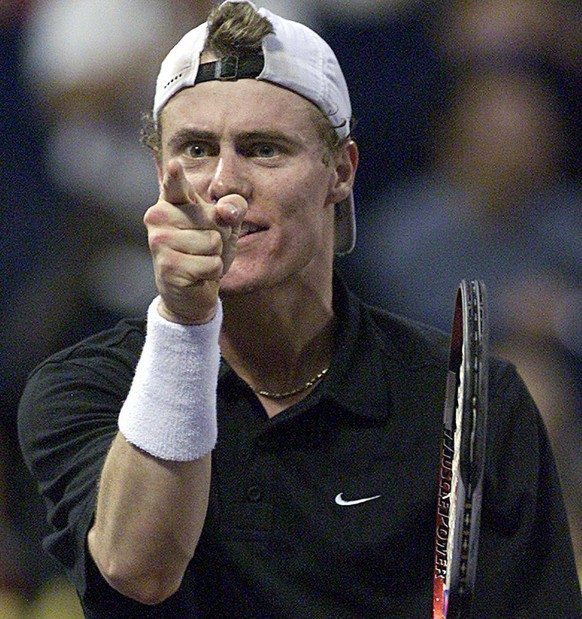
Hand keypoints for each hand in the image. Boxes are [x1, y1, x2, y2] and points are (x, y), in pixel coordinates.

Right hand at [144, 159, 246, 323]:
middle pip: (213, 219)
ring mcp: (160, 241)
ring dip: (216, 256)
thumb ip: (233, 208)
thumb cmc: (207, 250)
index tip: (174, 164)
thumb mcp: (227, 225)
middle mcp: (159, 216)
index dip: (175, 175)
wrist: (192, 289)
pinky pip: (211, 265)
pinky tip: (197, 274)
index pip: (175, 185)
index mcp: (172, 200)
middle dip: (220, 235)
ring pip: (213, 242)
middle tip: (204, 246)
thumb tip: (225, 212)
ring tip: (199, 259)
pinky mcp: (168, 266)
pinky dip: (212, 272)